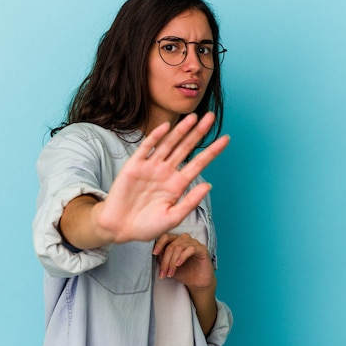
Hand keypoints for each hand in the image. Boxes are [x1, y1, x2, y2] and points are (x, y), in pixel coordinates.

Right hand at [94, 112, 228, 242]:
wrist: (120, 228)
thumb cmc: (146, 226)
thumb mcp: (173, 217)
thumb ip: (190, 201)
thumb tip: (208, 185)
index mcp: (178, 184)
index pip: (198, 163)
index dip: (212, 151)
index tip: (226, 139)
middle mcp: (166, 172)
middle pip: (186, 148)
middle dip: (198, 133)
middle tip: (211, 117)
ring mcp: (151, 167)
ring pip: (169, 144)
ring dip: (180, 130)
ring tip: (193, 117)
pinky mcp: (134, 166)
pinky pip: (146, 148)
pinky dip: (156, 137)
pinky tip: (166, 127)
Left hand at [152, 233, 215, 289]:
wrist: (197, 283)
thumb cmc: (183, 273)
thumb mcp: (169, 265)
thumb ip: (162, 257)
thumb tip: (155, 252)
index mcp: (176, 240)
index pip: (166, 236)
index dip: (159, 244)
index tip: (154, 253)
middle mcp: (185, 239)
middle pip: (171, 245)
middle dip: (165, 261)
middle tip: (163, 273)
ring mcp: (194, 243)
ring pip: (179, 247)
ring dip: (172, 262)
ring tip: (170, 273)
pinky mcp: (202, 249)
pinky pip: (191, 249)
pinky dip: (182, 257)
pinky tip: (178, 264)